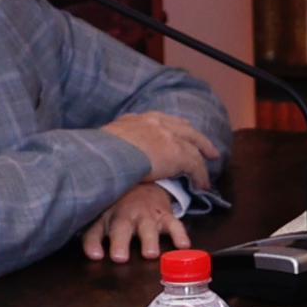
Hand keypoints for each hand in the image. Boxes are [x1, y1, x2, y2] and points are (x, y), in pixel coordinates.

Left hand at [81, 179, 193, 264]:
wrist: (146, 185)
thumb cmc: (120, 208)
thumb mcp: (103, 220)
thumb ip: (93, 238)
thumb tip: (93, 256)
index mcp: (109, 217)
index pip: (96, 230)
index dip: (94, 242)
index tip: (96, 256)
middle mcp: (127, 215)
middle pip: (122, 227)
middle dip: (120, 241)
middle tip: (119, 257)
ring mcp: (147, 215)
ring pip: (148, 227)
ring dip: (149, 240)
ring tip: (150, 254)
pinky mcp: (166, 216)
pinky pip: (175, 225)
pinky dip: (180, 234)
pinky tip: (183, 245)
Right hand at [107, 107, 222, 189]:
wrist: (105, 155)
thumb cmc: (98, 153)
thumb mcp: (105, 141)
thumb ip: (114, 145)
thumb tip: (108, 155)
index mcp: (137, 119)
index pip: (161, 120)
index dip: (173, 128)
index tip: (178, 132)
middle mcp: (156, 123)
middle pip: (184, 128)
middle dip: (197, 139)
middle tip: (208, 150)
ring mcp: (169, 136)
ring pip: (194, 146)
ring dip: (203, 160)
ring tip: (207, 175)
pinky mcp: (178, 153)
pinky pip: (195, 165)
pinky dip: (201, 176)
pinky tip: (203, 186)